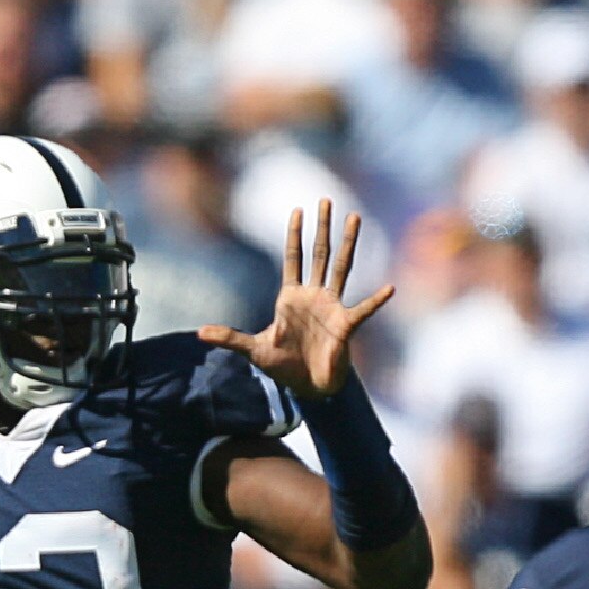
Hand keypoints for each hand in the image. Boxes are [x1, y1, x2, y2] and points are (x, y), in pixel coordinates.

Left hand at [198, 199, 394, 399]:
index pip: (293, 258)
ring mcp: (332, 307)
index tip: (297, 210)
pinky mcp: (346, 326)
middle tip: (326, 199)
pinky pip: (363, 310)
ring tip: (356, 218)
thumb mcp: (254, 350)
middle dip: (322, 227)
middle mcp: (314, 296)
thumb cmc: (283, 367)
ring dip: (349, 243)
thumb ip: (230, 338)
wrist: (308, 389)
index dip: (294, 234)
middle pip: (319, 254)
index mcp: (291, 297)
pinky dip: (376, 301)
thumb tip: (199, 333)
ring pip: (342, 268)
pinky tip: (389, 289)